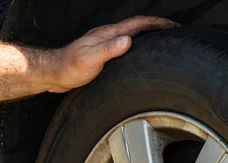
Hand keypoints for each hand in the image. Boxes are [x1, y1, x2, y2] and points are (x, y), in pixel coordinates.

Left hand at [48, 16, 177, 91]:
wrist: (54, 73)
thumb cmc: (69, 67)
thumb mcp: (90, 59)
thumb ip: (108, 49)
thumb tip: (128, 41)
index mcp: (108, 34)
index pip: (138, 24)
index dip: (157, 23)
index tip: (173, 26)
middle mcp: (108, 36)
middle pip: (138, 27)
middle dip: (157, 27)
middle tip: (173, 33)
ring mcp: (106, 43)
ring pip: (133, 35)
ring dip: (149, 36)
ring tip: (162, 42)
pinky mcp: (103, 53)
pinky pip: (126, 46)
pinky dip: (138, 46)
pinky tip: (139, 55)